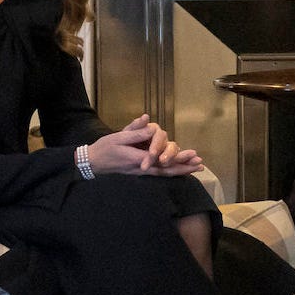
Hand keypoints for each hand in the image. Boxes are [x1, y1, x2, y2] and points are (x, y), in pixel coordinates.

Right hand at [85, 114, 207, 177]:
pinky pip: (160, 173)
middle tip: (200, 164)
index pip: (159, 159)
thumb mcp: (118, 136)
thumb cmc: (106, 147)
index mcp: (136, 158)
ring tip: (198, 168)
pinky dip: (172, 172)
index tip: (190, 154)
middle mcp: (142, 167)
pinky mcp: (142, 171)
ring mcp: (142, 171)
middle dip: (184, 166)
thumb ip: (134, 130)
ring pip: (164, 173)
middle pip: (166, 169)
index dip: (175, 157)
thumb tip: (148, 121)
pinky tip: (183, 171)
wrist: (94, 162)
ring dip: (181, 170)